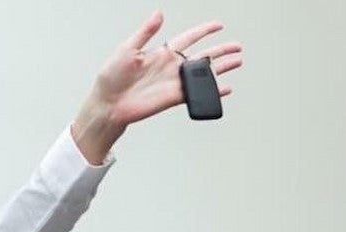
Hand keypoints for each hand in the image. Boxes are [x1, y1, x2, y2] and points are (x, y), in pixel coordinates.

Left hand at [72, 11, 243, 162]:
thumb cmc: (111, 76)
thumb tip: (158, 13)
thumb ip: (146, 32)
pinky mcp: (173, 98)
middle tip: (237, 46)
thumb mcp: (127, 49)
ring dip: (221, 68)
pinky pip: (197, 94)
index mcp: (161, 52)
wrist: (108, 104)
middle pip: (202, 55)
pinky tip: (224, 89)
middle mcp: (170, 66)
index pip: (188, 38)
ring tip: (237, 62)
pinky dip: (212, 92)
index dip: (204, 30)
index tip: (218, 24)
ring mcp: (174, 83)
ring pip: (204, 74)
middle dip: (221, 50)